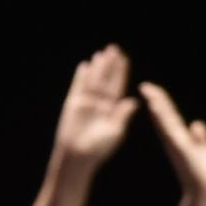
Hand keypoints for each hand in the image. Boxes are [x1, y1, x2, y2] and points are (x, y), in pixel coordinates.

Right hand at [54, 45, 136, 166]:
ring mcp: (86, 103)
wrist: (78, 156)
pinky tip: (84, 65)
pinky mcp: (72, 105)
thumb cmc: (98, 149)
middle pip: (106, 79)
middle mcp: (99, 104)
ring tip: (101, 53)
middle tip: (113, 48)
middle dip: (109, 65)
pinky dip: (80, 77)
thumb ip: (122, 115)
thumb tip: (132, 100)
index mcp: (112, 109)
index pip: (117, 86)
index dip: (120, 72)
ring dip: (97, 67)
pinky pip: (77, 87)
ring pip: (93, 80)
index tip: (124, 59)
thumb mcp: (116, 132)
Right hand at [139, 81, 205, 197]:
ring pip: (165, 122)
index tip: (152, 89)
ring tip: (151, 95)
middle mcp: (174, 139)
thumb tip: (197, 123)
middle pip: (164, 115)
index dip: (161, 102)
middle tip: (145, 85)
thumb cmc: (204, 173)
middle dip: (156, 99)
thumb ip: (201, 137)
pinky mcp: (181, 148)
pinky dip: (164, 120)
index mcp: (178, 138)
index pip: (169, 116)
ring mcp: (176, 144)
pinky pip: (171, 130)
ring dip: (159, 108)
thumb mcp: (204, 150)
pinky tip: (160, 111)